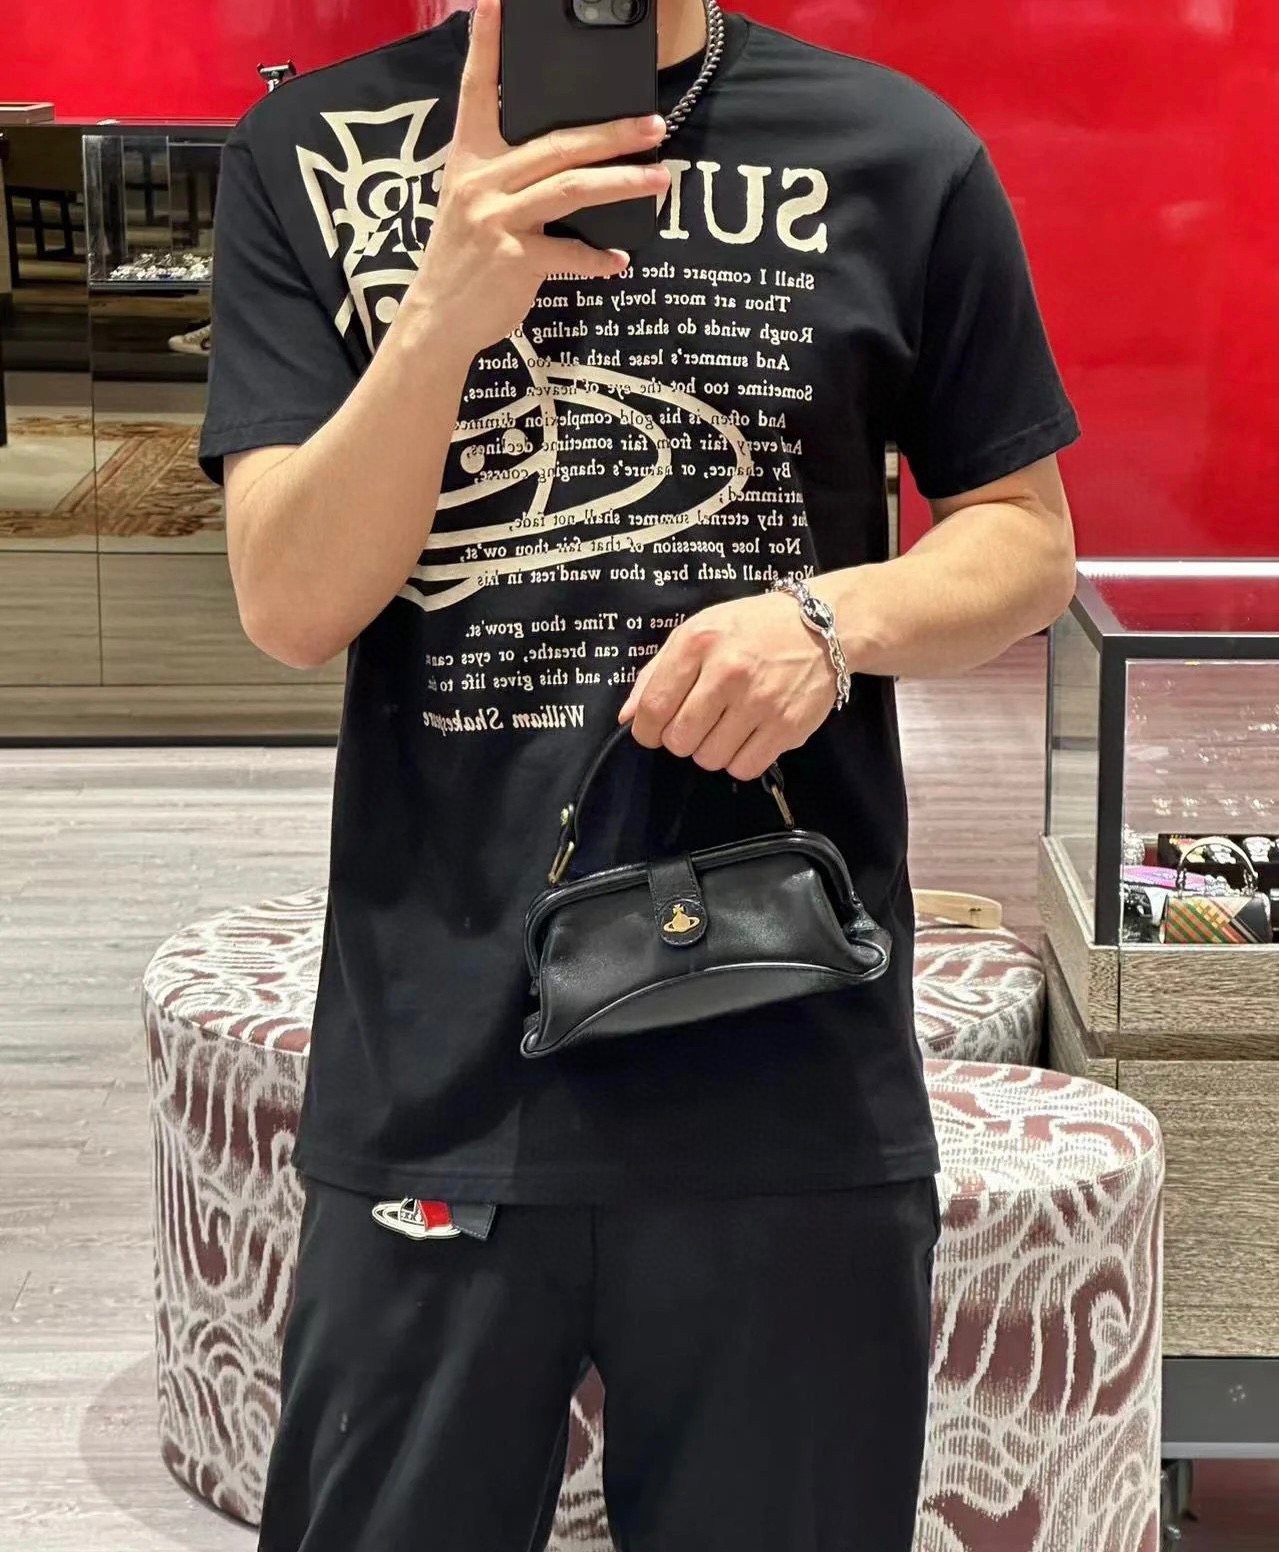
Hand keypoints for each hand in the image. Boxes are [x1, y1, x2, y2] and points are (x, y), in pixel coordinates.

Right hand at [404, 0, 670, 359]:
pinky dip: (598, 259)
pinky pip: (569, 254)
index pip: (477, 90)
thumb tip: (566, 158)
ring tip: (658, 180)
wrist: (438, 320)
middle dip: (611, 133)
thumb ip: (508, 175)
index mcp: (470, 159)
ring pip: (572, 188)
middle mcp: (482, 182)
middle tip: (653, 124)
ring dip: (622, 182)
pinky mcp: (514, 260)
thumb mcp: (472, 204)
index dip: (487, 45)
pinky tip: (619, 260)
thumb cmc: (463, 260)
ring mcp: (497, 220)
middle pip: (557, 144)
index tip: (496, 1)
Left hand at [619, 590, 841, 780]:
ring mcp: (760, 701)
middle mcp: (728, 672)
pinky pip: (744, 768)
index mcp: (699, 643)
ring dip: (710, 750)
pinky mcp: (787, 726)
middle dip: (680, 740)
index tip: (653, 731)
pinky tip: (746, 737)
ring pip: (709, 759)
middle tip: (696, 725)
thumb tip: (626, 717)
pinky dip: (739, 760)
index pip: (654, 707)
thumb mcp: (699, 631)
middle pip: (679, 740)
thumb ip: (656, 672)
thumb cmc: (752, 628)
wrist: (825, 627)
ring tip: (725, 727)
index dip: (646, 730)